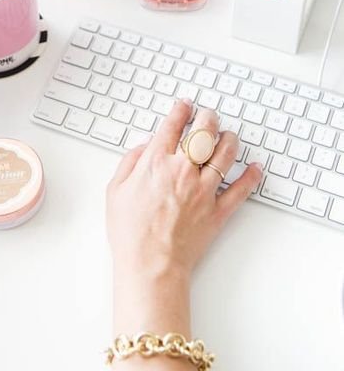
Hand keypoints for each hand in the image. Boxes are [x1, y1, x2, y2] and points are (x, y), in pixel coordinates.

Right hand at [107, 101, 261, 285]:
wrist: (150, 265)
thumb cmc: (130, 233)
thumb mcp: (115, 191)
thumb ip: (129, 163)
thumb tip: (143, 147)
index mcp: (155, 164)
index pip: (172, 126)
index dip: (179, 111)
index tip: (184, 105)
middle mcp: (182, 171)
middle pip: (202, 133)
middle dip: (208, 118)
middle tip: (208, 115)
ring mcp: (203, 190)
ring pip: (225, 154)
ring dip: (229, 140)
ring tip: (229, 135)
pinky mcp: (218, 211)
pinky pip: (241, 190)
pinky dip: (251, 177)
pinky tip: (255, 169)